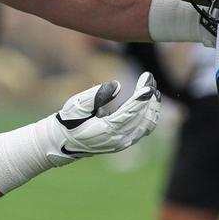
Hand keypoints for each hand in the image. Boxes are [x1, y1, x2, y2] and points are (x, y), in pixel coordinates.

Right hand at [45, 73, 160, 165]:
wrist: (65, 141)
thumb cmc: (69, 121)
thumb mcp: (76, 106)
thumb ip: (95, 96)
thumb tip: (116, 85)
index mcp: (106, 131)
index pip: (129, 114)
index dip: (140, 99)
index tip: (148, 85)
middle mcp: (118, 139)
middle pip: (140, 117)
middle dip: (148, 97)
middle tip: (149, 77)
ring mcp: (124, 142)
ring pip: (146, 124)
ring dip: (152, 105)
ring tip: (153, 87)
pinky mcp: (126, 142)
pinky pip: (144, 128)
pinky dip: (149, 114)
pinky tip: (151, 101)